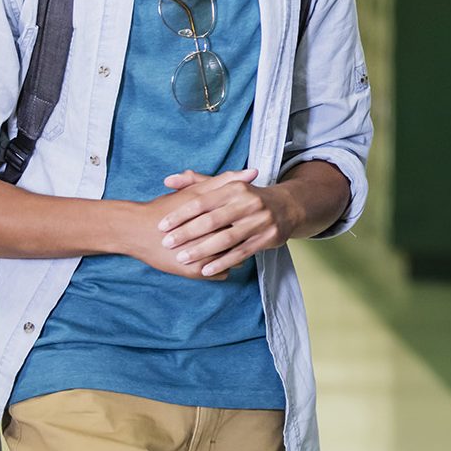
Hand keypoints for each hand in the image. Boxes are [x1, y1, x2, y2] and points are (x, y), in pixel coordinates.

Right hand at [117, 179, 255, 280]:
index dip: (247, 218)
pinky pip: (222, 273)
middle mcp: (210, 241)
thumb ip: (225, 181)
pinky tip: (218, 257)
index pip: (243, 222)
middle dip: (243, 237)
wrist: (137, 230)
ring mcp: (204, 259)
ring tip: (231, 244)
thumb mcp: (196, 191)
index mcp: (214, 219)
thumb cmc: (167, 207)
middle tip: (241, 231)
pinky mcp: (196, 274)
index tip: (247, 215)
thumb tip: (253, 172)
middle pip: (240, 242)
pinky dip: (222, 266)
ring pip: (233, 260)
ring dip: (235, 253)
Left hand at [144, 168, 301, 277]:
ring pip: (226, 238)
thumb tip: (167, 180)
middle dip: (187, 233)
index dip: (181, 214)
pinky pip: (241, 252)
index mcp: (235, 188)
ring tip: (182, 258)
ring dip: (202, 250)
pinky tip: (206, 270)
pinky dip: (222, 262)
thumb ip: (197, 183)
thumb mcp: (226, 186)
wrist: (288, 207)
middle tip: (167, 243)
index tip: (162, 225)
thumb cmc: (247, 198)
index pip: (202, 201)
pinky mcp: (268, 237)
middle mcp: (249, 202)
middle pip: (212, 220)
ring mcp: (260, 221)